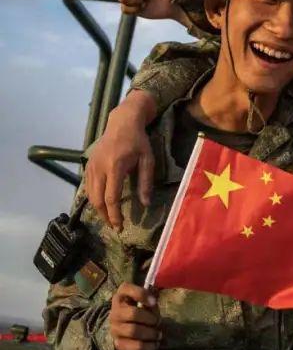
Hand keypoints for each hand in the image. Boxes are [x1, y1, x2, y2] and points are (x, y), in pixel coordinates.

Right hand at [84, 91, 157, 229]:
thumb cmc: (138, 141)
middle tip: (113, 227)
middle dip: (104, 216)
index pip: (111, 197)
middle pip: (97, 199)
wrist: (122, 123)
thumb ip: (145, 182)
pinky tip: (101, 205)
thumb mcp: (148, 159)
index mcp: (115, 167)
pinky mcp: (88, 165)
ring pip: (90, 195)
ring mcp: (91, 167)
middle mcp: (99, 168)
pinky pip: (87, 187)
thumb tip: (145, 203)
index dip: (114, 214)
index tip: (119, 226)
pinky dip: (93, 198)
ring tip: (108, 219)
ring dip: (98, 209)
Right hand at [110, 283, 161, 349]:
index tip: (154, 302)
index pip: (125, 288)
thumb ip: (151, 301)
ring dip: (150, 333)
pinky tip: (155, 344)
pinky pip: (135, 346)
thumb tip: (153, 302)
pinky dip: (149, 346)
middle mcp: (114, 312)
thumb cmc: (142, 313)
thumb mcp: (147, 304)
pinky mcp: (119, 344)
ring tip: (158, 334)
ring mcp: (114, 329)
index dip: (141, 294)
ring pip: (133, 331)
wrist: (129, 335)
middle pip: (133, 313)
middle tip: (158, 321)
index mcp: (121, 297)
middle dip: (150, 318)